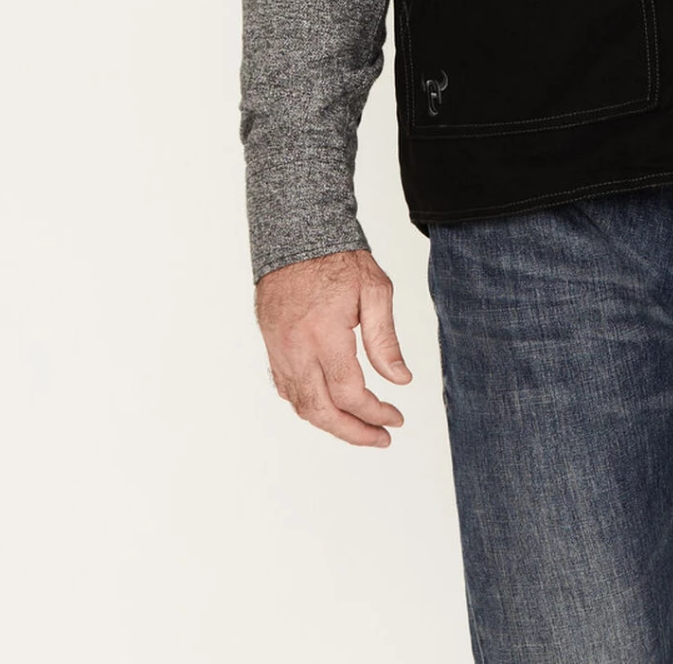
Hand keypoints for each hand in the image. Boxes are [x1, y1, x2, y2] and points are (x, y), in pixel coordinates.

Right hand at [255, 248, 412, 445]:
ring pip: (301, 405)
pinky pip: (287, 389)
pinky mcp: (271, 346)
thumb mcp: (374, 290)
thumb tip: (400, 380)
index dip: (375, 413)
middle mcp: (296, 349)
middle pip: (322, 411)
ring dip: (331, 423)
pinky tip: (329, 406)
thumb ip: (385, 339)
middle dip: (353, 432)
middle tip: (380, 437)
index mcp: (324, 335)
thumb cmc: (337, 257)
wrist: (295, 235)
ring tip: (359, 427)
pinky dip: (308, 405)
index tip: (396, 418)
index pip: (350, 394)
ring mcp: (279, 350)